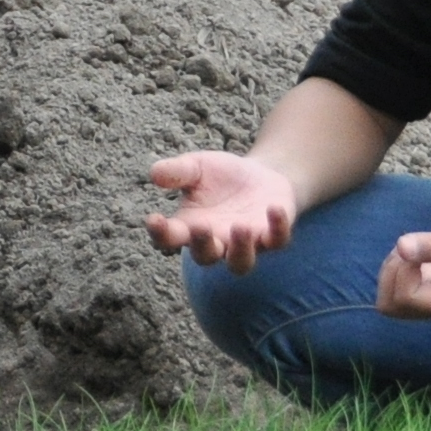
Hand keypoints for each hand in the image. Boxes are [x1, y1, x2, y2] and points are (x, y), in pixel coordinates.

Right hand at [144, 149, 297, 272]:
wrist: (263, 175)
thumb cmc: (222, 175)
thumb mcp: (198, 166)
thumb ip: (178, 172)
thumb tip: (154, 173)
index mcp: (190, 228)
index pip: (169, 239)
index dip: (160, 233)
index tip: (154, 219)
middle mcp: (217, 242)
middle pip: (205, 257)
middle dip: (202, 244)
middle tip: (201, 226)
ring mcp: (247, 244)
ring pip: (241, 263)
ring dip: (240, 249)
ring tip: (239, 227)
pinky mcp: (273, 237)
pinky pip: (277, 241)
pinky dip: (277, 228)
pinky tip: (274, 208)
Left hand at [374, 208, 430, 320]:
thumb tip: (401, 246)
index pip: (404, 300)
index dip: (402, 273)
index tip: (420, 251)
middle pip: (391, 306)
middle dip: (391, 275)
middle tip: (411, 251)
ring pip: (392, 295)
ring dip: (393, 268)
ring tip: (417, 247)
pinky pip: (402, 283)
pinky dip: (399, 264)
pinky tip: (417, 248)